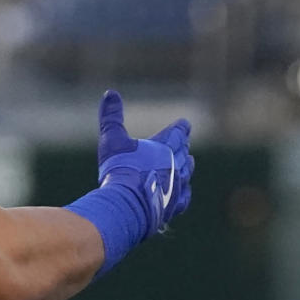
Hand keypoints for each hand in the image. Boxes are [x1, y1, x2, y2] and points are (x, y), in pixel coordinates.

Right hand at [98, 90, 192, 234]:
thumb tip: (110, 93)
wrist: (126, 203)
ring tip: (189, 162)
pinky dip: (185, 192)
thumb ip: (111, 116)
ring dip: (187, 166)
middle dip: (183, 146)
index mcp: (164, 146)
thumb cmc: (119, 169)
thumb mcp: (112, 139)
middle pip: (183, 152)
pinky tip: (184, 192)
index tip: (184, 124)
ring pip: (187, 173)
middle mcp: (176, 165)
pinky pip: (184, 197)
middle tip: (185, 143)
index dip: (181, 128)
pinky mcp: (173, 205)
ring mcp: (177, 186)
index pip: (177, 133)